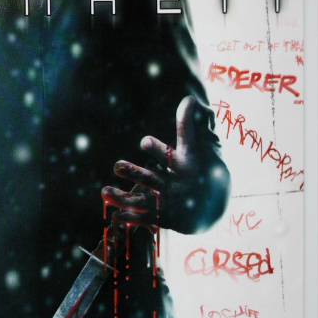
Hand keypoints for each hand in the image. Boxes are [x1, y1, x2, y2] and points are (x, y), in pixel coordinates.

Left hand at [102, 96, 228, 233]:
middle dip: (134, 172)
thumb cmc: (200, 171)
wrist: (212, 207)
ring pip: (142, 199)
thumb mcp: (196, 149)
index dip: (157, 148)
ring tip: (104, 191)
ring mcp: (166, 202)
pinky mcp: (162, 216)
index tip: (144, 141)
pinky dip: (129, 218)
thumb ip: (187, 126)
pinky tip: (114, 215)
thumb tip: (189, 99)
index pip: (168, 155)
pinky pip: (143, 218)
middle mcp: (172, 184)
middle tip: (118, 166)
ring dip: (122, 197)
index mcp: (180, 166)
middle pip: (150, 178)